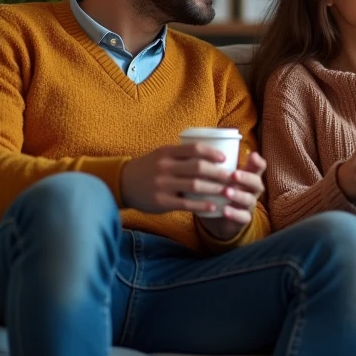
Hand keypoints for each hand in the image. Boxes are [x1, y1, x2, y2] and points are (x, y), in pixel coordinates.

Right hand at [121, 143, 247, 215]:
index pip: (194, 148)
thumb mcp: (161, 155)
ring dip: (215, 189)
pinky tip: (213, 206)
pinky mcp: (161, 201)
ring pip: (195, 185)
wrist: (123, 184)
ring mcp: (162, 184)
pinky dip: (201, 205)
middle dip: (219, 173)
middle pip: (198, 167)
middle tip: (233, 177)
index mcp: (167, 152)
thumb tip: (211, 152)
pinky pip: (185, 203)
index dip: (212, 153)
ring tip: (228, 192)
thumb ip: (181, 154)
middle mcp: (164, 167)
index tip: (225, 159)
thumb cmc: (149, 168)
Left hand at [196, 152, 266, 241]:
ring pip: (249, 200)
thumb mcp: (219, 175)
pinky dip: (235, 214)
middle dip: (246, 178)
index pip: (259, 167)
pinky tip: (225, 211)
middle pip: (257, 182)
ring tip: (226, 192)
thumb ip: (215, 163)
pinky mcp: (243, 218)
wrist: (218, 215)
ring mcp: (248, 204)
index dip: (258, 161)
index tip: (251, 155)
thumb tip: (197, 143)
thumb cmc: (220, 189)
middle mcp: (251, 189)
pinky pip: (243, 217)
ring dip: (239, 195)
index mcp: (248, 176)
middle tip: (234, 174)